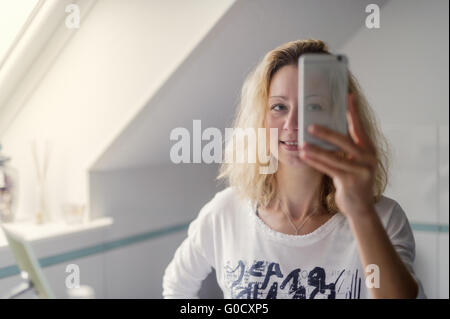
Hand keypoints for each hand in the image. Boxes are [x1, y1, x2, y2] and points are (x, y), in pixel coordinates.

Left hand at [299, 94, 377, 218]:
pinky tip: (304, 156)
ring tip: (301, 143)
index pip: (360, 127)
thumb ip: (346, 150)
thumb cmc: (353, 182)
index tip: (348, 96)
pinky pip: (329, 168)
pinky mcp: (350, 182)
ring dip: (316, 149)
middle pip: (346, 141)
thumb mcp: (353, 163)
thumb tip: (327, 132)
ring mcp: (360, 171)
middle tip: (310, 125)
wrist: (361, 208)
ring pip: (334, 156)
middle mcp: (368, 158)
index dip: (354, 112)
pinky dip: (315, 162)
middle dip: (327, 132)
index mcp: (369, 150)